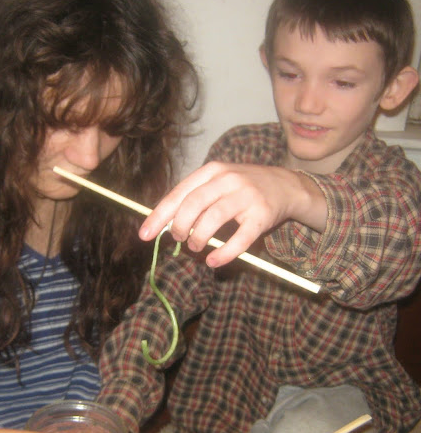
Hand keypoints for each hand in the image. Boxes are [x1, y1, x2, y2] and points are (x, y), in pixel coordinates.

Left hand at [139, 161, 326, 266]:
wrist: (287, 186)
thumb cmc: (243, 188)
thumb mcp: (218, 183)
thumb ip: (193, 198)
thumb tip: (162, 223)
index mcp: (212, 171)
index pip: (179, 193)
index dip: (159, 215)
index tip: (145, 235)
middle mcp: (228, 179)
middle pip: (194, 204)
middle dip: (179, 226)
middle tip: (178, 239)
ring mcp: (247, 196)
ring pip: (213, 218)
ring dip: (198, 238)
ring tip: (195, 247)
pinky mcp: (262, 215)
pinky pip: (240, 238)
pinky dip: (223, 253)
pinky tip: (213, 261)